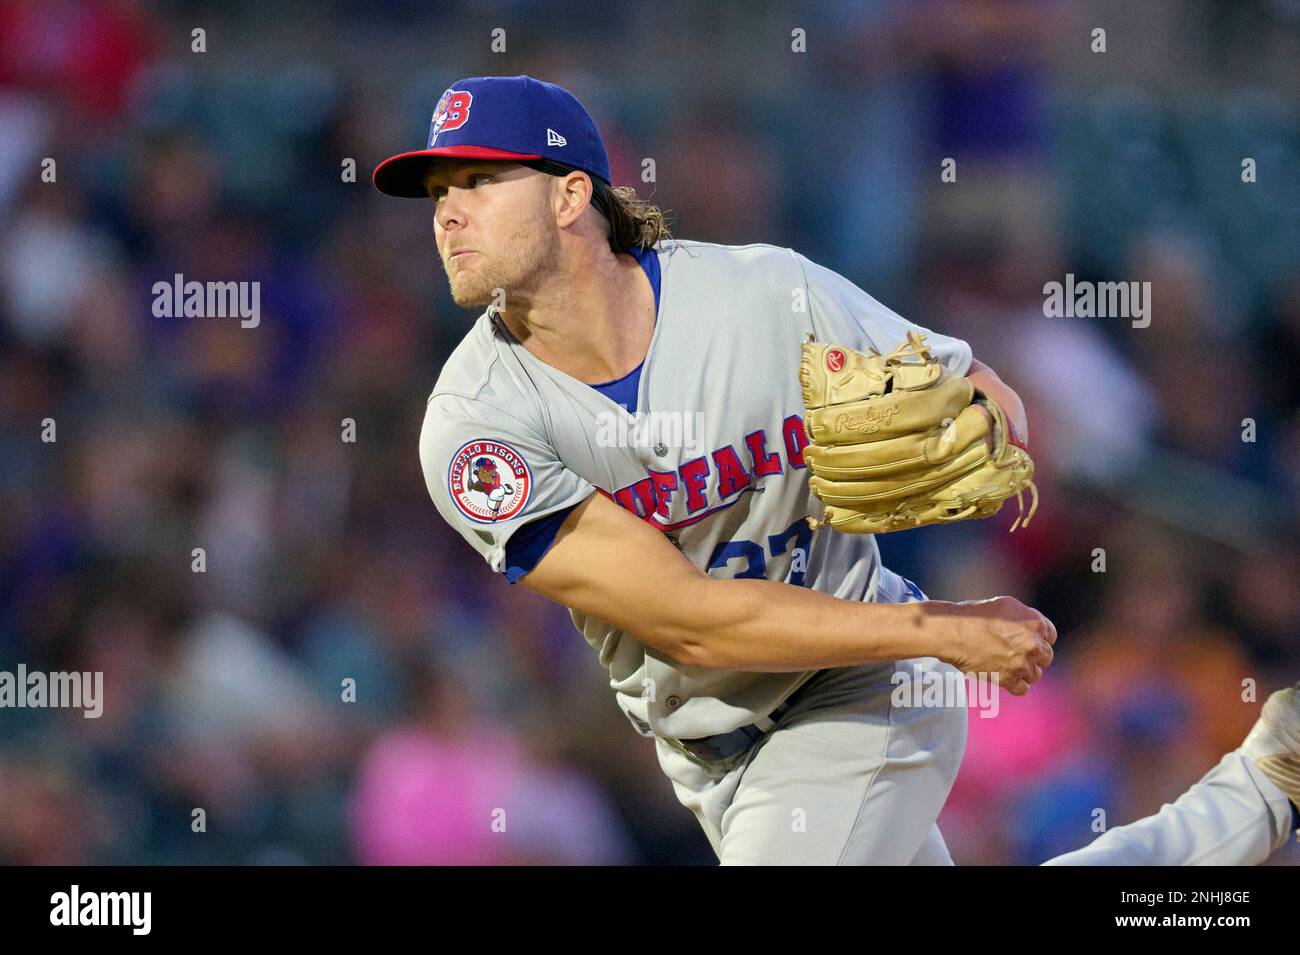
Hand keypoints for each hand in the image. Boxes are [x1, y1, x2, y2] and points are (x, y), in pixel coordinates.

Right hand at [927, 596, 1056, 695]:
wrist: (953, 632)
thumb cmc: (974, 614)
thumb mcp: (1007, 605)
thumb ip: (1026, 618)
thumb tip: (1033, 629)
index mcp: (1036, 623)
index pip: (1050, 636)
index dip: (1038, 638)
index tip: (1028, 641)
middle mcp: (1033, 644)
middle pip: (1046, 657)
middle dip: (1033, 656)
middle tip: (1016, 653)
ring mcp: (1023, 664)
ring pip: (1035, 674)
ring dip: (1024, 671)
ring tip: (1007, 664)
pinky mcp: (1010, 680)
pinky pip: (1023, 688)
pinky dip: (1015, 684)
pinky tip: (1005, 676)